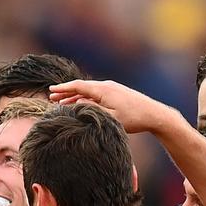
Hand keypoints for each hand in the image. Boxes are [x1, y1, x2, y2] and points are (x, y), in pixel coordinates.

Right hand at [48, 79, 185, 134]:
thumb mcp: (110, 118)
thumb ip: (93, 111)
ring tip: (62, 103)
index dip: (63, 89)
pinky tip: (81, 105)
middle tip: (51, 98)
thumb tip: (77, 107)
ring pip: (89, 92)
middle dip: (66, 93)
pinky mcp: (117, 94)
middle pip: (81, 88)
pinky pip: (96, 94)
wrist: (155, 114)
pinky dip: (86, 99)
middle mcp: (107, 86)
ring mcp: (112, 89)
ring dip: (75, 97)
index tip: (50, 91)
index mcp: (103, 90)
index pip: (78, 86)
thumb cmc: (133, 118)